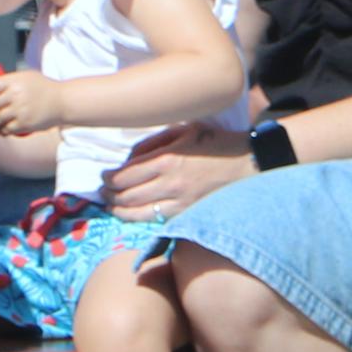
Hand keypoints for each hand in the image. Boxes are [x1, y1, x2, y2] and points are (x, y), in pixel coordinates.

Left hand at [0, 68, 71, 135]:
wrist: (62, 101)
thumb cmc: (43, 88)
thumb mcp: (26, 77)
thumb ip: (8, 81)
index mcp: (13, 81)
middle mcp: (14, 95)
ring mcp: (19, 110)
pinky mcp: (24, 124)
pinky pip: (6, 130)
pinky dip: (3, 130)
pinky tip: (6, 128)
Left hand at [102, 120, 254, 220]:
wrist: (249, 164)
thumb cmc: (215, 143)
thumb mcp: (183, 130)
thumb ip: (153, 143)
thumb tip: (128, 159)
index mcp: (168, 159)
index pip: (126, 175)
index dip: (109, 179)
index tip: (104, 177)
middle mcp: (171, 184)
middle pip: (127, 196)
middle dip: (109, 195)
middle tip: (102, 193)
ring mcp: (180, 203)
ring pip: (138, 214)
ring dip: (118, 211)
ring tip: (110, 206)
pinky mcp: (189, 214)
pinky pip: (156, 221)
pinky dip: (139, 219)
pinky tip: (131, 216)